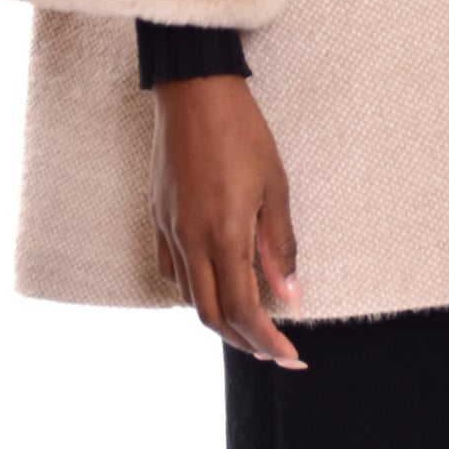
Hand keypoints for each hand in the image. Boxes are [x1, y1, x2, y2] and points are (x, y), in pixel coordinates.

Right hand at [148, 75, 306, 367]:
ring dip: (219, 319)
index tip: (290, 357)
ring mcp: (169, 230)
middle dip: (244, 342)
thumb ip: (280, 246)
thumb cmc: (242, 132)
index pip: (244, 311)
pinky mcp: (157, 217)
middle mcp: (191, 240)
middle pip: (212, 316)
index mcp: (225, 234)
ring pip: (190, 298)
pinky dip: (194, 291)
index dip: (267, 341)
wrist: (194, 91)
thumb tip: (291, 297)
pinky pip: (172, 272)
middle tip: (273, 351)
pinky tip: (215, 285)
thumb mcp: (276, 186)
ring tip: (250, 323)